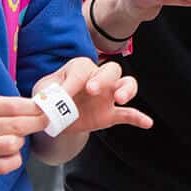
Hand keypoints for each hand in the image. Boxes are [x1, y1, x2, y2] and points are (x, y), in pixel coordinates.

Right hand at [0, 95, 47, 176]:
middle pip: (18, 125)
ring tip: (15, 138)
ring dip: (20, 141)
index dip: (35, 107)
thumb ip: (4, 105)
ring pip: (14, 144)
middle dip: (38, 122)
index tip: (47, 107)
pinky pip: (8, 164)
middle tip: (46, 120)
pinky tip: (9, 153)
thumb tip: (37, 106)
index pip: (13, 106)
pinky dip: (14, 159)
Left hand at [35, 57, 152, 133]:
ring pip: (126, 84)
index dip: (73, 81)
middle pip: (111, 69)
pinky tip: (147, 123)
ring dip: (126, 89)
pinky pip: (127, 114)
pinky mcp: (110, 113)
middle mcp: (98, 77)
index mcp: (79, 68)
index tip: (62, 95)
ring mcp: (107, 95)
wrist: (54, 117)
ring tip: (121, 99)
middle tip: (92, 90)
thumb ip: (47, 95)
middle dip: (103, 78)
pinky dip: (138, 117)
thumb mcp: (43, 92)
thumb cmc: (50, 97)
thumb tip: (47, 104)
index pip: (82, 69)